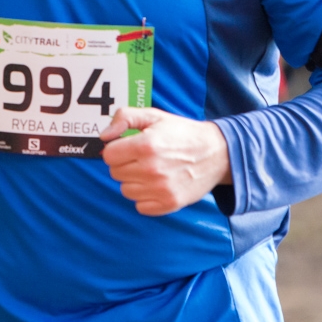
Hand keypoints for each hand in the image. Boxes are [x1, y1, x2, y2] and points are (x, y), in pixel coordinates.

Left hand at [99, 108, 230, 215]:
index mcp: (146, 145)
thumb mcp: (154, 115)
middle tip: (142, 157)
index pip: (109, 155)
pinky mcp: (169, 204)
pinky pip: (140, 206)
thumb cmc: (182, 133)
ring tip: (150, 170)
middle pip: (115, 173)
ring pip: (125, 190)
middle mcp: (152, 169)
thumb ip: (125, 118)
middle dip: (124, 163)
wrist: (216, 152)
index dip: (116, 149)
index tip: (128, 147)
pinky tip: (156, 184)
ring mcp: (161, 189)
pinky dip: (145, 197)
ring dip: (133, 181)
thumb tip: (105, 136)